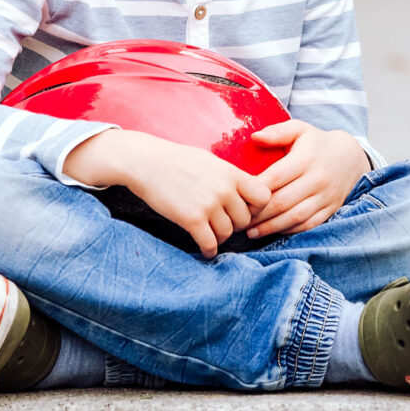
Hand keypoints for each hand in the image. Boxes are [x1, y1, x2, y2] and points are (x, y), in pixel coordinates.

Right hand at [62, 128, 270, 258]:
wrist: (146, 162)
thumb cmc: (176, 160)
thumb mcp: (210, 161)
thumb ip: (229, 177)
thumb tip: (245, 191)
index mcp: (231, 173)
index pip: (263, 196)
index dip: (257, 207)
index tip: (246, 209)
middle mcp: (224, 189)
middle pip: (245, 219)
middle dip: (236, 224)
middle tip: (224, 223)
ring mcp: (208, 204)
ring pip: (228, 233)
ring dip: (221, 236)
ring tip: (212, 233)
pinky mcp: (191, 219)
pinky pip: (210, 243)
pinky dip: (209, 250)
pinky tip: (206, 250)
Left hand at [245, 121, 370, 238]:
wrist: (351, 157)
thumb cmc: (317, 143)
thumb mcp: (300, 129)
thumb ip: (277, 132)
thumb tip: (254, 137)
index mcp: (306, 159)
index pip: (275, 178)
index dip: (254, 190)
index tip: (237, 196)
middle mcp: (317, 180)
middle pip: (282, 202)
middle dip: (257, 214)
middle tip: (238, 218)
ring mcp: (325, 197)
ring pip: (294, 218)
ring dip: (270, 227)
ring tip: (250, 231)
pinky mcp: (330, 210)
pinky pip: (308, 225)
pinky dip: (288, 231)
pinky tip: (272, 232)